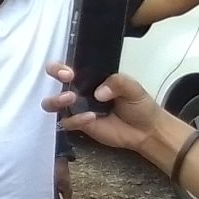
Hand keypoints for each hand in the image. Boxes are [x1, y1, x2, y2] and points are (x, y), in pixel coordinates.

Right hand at [43, 64, 164, 153]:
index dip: (62, 67)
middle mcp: (81, 92)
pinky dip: (76, 120)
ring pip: (53, 104)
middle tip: (67, 79)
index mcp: (92, 79)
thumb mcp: (133, 88)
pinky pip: (68, 122)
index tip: (69, 72)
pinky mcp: (80, 125)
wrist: (146, 131)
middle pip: (57, 82)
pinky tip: (90, 118)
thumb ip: (118, 83)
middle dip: (55, 76)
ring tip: (70, 99)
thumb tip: (99, 92)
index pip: (71, 68)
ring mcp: (78, 109)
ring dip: (56, 100)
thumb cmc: (139, 106)